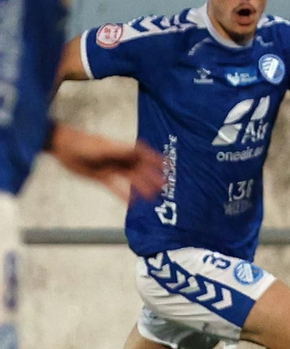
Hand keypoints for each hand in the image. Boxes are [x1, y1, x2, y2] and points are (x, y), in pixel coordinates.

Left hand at [49, 124, 163, 201]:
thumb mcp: (102, 148)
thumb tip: (136, 151)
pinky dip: (124, 195)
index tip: (167, 164)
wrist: (63, 146)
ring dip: (141, 188)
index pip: (142, 154)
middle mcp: (119, 159)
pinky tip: (131, 204)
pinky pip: (116, 188)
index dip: (155, 158)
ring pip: (130, 180)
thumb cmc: (82, 144)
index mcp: (121, 150)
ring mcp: (111, 169)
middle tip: (163, 187)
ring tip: (152, 198)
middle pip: (139, 169)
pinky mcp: (101, 177)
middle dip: (151, 177)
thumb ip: (119, 151)